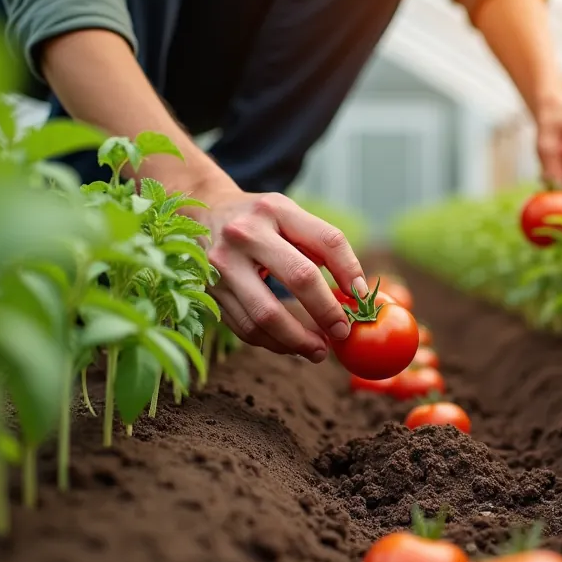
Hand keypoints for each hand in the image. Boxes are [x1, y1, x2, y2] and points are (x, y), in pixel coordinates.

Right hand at [184, 185, 367, 361]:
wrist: (201, 215)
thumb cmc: (259, 222)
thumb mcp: (288, 216)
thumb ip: (320, 246)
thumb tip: (355, 292)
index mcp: (276, 210)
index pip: (327, 240)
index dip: (349, 270)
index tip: (360, 296)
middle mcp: (246, 234)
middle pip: (299, 278)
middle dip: (327, 312)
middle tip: (342, 332)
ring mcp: (222, 264)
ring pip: (267, 315)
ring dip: (298, 341)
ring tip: (319, 351)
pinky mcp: (209, 291)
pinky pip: (246, 327)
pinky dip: (273, 343)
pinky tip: (290, 345)